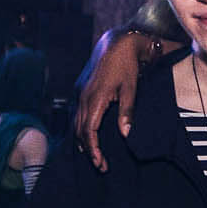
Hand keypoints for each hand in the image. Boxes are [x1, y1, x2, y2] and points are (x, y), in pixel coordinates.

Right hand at [74, 31, 146, 171]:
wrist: (117, 42)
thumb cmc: (126, 65)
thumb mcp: (131, 88)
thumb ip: (127, 112)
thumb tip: (125, 135)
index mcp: (95, 97)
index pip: (89, 131)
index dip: (93, 149)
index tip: (100, 163)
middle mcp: (83, 96)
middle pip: (80, 130)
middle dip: (89, 150)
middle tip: (101, 165)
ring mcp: (79, 91)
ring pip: (75, 123)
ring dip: (83, 141)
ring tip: (94, 156)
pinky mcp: (80, 88)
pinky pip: (76, 113)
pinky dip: (80, 128)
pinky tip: (86, 136)